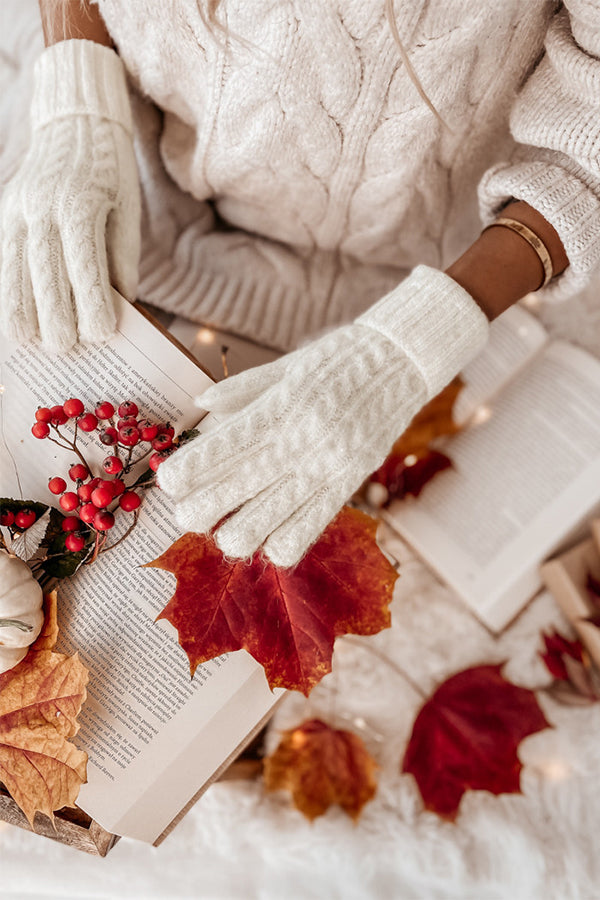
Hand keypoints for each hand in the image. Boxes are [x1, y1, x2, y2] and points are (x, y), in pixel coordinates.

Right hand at [0, 40, 139, 352]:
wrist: (73, 122)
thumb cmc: (110, 173)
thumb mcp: (127, 210)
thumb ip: (122, 259)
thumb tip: (123, 306)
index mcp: (80, 205)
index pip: (84, 266)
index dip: (92, 305)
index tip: (101, 334)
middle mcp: (41, 208)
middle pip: (44, 276)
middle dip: (55, 318)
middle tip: (66, 348)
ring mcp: (15, 211)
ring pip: (11, 272)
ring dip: (22, 312)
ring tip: (33, 341)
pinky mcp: (3, 215)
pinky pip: (0, 261)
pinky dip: (6, 291)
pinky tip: (15, 317)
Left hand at [158, 266, 489, 567]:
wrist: (405, 359)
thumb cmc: (340, 358)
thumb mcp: (288, 364)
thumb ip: (244, 389)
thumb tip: (201, 404)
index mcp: (283, 405)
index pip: (225, 446)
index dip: (192, 470)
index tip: (167, 483)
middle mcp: (303, 439)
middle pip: (238, 490)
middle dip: (200, 511)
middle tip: (186, 514)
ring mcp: (328, 465)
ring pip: (269, 521)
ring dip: (236, 536)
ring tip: (225, 533)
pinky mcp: (350, 483)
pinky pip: (310, 528)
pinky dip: (282, 545)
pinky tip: (269, 541)